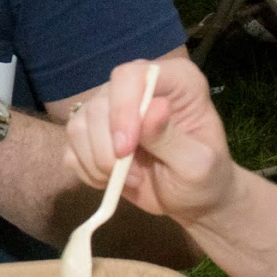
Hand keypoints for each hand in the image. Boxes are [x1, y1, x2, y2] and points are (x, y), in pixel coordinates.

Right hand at [62, 56, 239, 227]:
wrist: (191, 199)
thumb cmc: (205, 178)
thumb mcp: (198, 164)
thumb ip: (172, 138)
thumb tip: (155, 108)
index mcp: (174, 82)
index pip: (130, 76)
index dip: (122, 110)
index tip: (127, 148)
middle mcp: (139, 88)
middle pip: (98, 104)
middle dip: (108, 148)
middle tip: (133, 176)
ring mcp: (111, 110)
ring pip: (78, 127)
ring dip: (98, 163)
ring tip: (129, 180)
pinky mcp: (91, 135)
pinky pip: (70, 149)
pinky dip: (87, 171)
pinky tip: (112, 181)